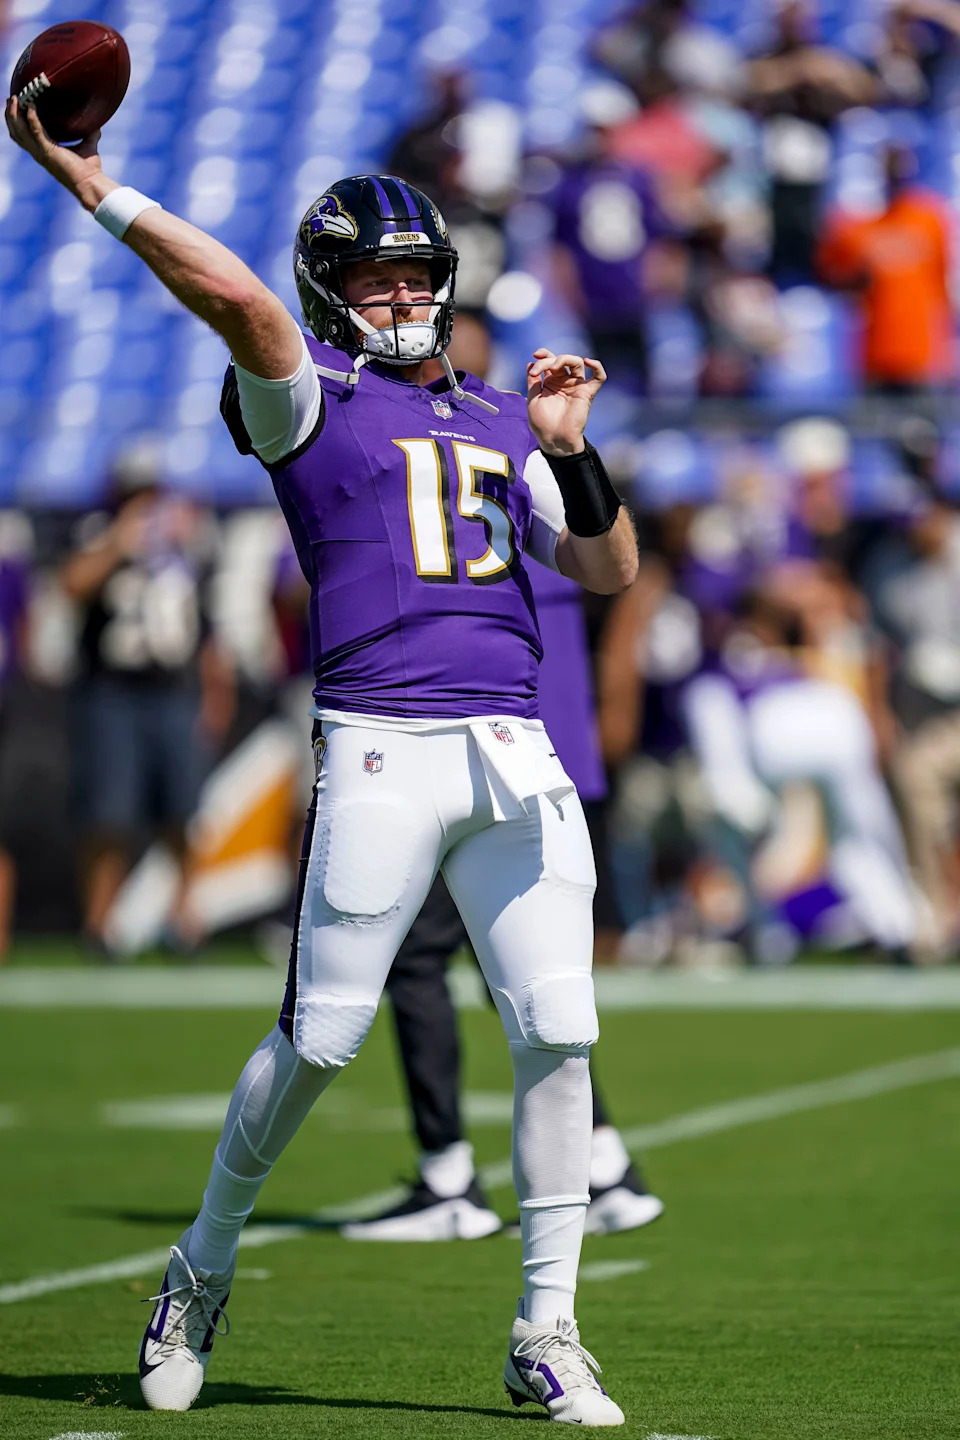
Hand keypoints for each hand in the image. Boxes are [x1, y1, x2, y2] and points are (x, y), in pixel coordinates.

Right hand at [5, 95, 109, 209]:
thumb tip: (97, 125)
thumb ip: (90, 135)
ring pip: (20, 131)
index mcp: (44, 152)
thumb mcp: (88, 147)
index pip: (24, 136)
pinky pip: (36, 131)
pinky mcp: (49, 152)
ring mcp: (42, 153)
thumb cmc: (90, 170)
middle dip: (11, 115)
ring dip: (15, 114)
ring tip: (15, 99)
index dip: (18, 122)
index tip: (17, 106)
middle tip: (12, 99)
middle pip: (17, 132)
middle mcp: (39, 153)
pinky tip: (32, 106)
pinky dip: (33, 118)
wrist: (92, 184)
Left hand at [526, 349, 605, 456]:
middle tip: (539, 370)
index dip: (544, 355)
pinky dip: (597, 367)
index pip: (550, 360)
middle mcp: (565, 381)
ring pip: (577, 362)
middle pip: (561, 360)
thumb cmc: (542, 423)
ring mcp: (576, 386)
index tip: (535, 355)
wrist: (553, 439)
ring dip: (565, 359)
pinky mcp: (587, 393)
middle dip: (549, 360)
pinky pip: (599, 377)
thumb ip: (533, 381)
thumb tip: (530, 363)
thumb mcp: (533, 399)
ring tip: (554, 366)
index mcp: (551, 381)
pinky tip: (588, 361)